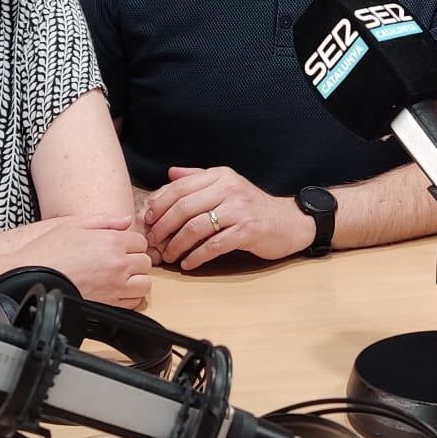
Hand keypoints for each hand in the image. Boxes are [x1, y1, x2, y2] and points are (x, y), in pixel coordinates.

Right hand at [20, 213, 151, 307]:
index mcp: (112, 241)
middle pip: (145, 262)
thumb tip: (126, 219)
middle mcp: (118, 264)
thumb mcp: (75, 224)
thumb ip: (105, 220)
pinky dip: (131, 297)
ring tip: (122, 276)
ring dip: (137, 279)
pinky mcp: (109, 304)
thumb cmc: (50, 250)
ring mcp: (115, 286)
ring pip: (145, 283)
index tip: (121, 246)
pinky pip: (135, 302)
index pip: (141, 241)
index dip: (131, 242)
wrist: (32, 275)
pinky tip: (118, 290)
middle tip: (120, 260)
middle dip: (135, 259)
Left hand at [143, 167, 313, 268]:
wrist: (289, 222)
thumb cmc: (253, 206)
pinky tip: (188, 264)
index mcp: (220, 176)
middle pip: (184, 207)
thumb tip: (170, 174)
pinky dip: (196, 256)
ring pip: (196, 227)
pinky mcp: (248, 231)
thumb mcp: (227, 185)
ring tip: (168, 256)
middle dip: (162, 227)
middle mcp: (229, 189)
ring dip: (177, 245)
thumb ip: (199, 178)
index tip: (147, 220)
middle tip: (152, 242)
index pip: (179, 187)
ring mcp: (239, 210)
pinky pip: (214, 245)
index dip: (159, 204)